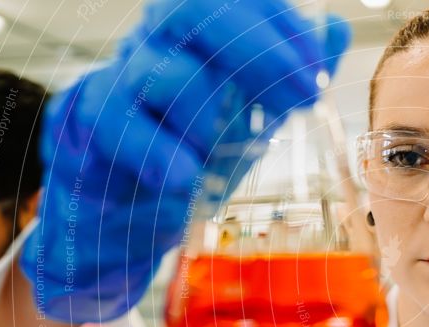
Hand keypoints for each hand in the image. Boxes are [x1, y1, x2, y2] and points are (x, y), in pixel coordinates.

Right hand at [20, 0, 350, 321]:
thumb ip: (291, 77)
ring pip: (166, 72)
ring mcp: (124, 79)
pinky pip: (119, 122)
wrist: (128, 206)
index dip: (282, 26)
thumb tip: (333, 29)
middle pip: (196, 9)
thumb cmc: (193, 150)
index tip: (317, 76)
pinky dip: (157, 151)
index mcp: (200, 36)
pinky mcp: (94, 123)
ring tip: (213, 155)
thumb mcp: (254, 114)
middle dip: (258, 48)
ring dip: (207, 116)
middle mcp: (160, 45)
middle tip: (303, 94)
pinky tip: (183, 176)